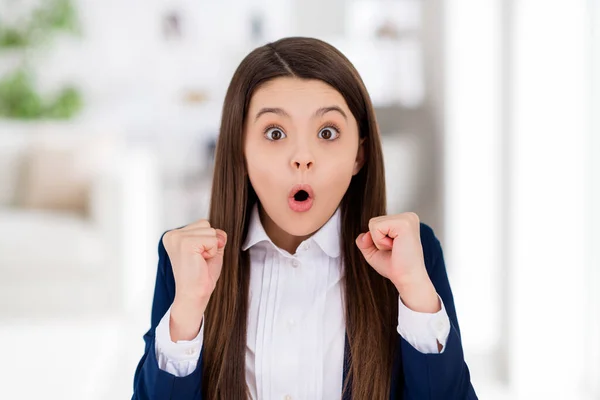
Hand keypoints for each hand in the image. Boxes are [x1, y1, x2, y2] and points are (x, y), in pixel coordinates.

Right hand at [162, 219, 226, 339]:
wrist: (193, 295)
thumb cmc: (199, 277)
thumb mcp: (210, 251)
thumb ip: (215, 237)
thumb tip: (220, 232)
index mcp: (174, 236)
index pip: (202, 224)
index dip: (207, 241)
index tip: (197, 257)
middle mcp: (172, 235)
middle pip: (206, 224)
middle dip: (210, 243)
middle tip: (199, 260)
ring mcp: (178, 238)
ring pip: (210, 231)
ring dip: (211, 248)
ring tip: (199, 261)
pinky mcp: (186, 243)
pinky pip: (212, 240)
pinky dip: (212, 251)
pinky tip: (201, 261)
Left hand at [355, 212, 439, 312]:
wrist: (407, 279)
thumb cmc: (395, 267)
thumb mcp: (374, 252)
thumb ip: (364, 241)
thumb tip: (364, 235)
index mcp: (404, 221)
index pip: (376, 223)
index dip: (377, 240)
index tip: (393, 250)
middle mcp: (408, 216)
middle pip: (373, 221)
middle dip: (377, 240)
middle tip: (394, 250)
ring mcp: (407, 218)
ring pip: (373, 223)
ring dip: (379, 241)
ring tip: (395, 248)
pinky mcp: (404, 223)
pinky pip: (376, 227)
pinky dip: (380, 241)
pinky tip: (395, 247)